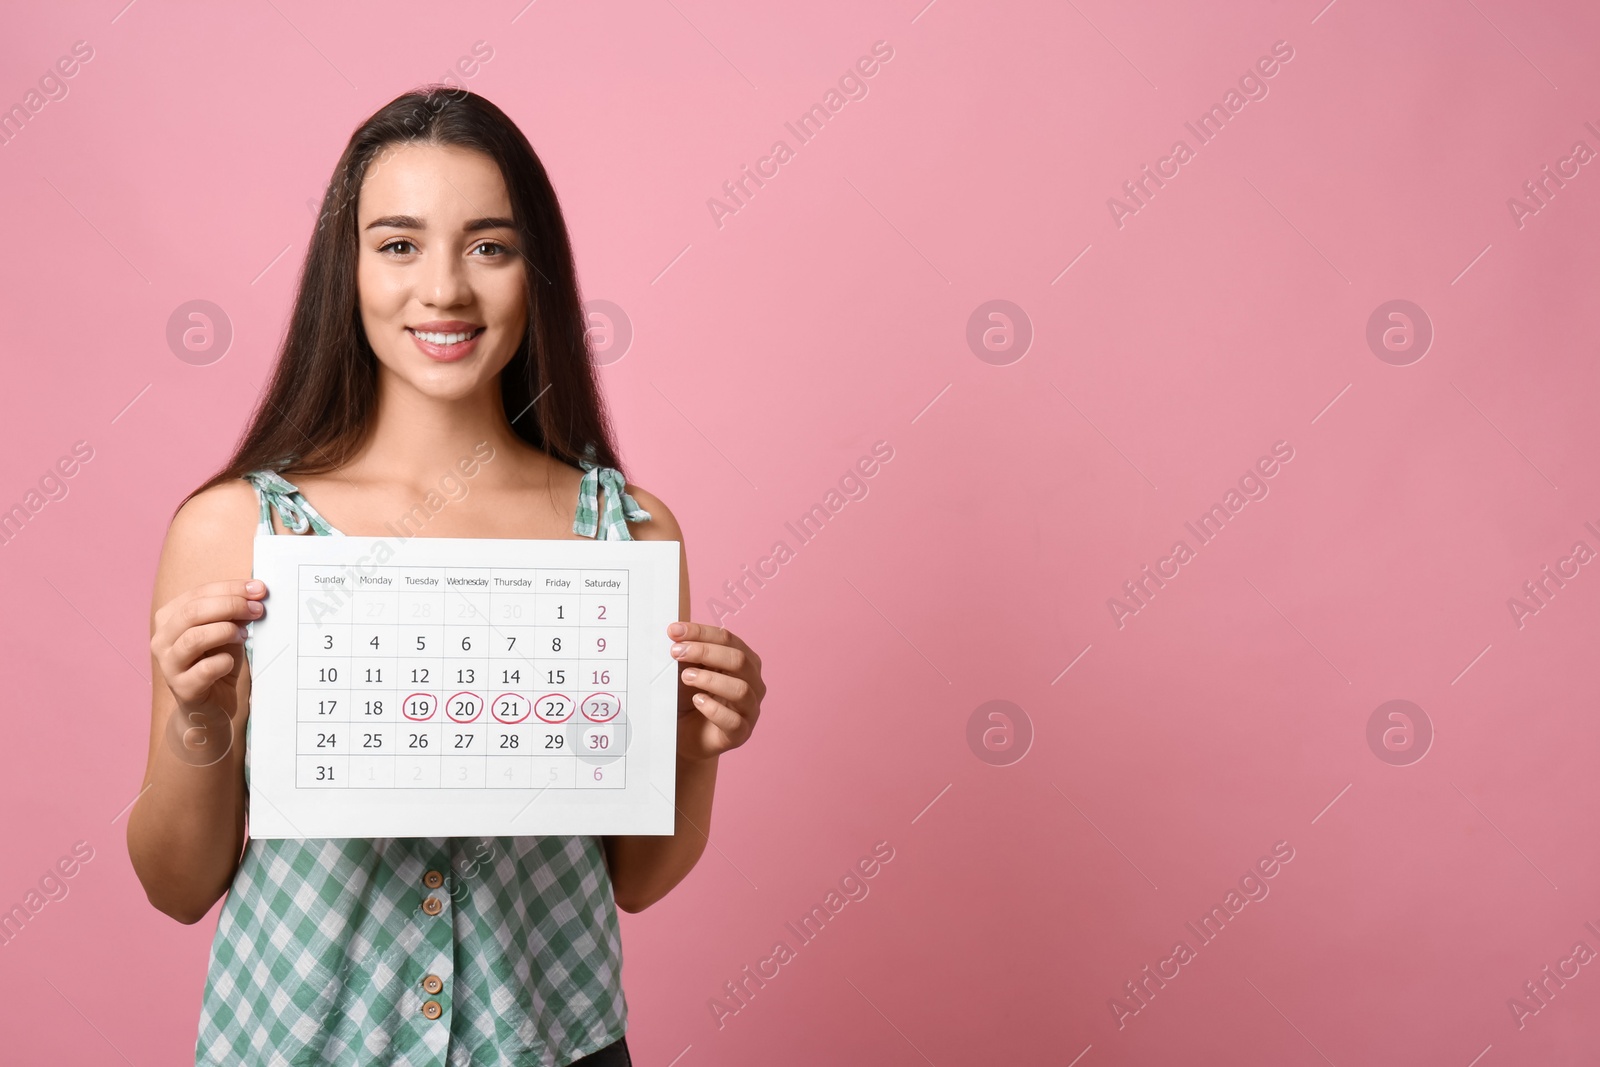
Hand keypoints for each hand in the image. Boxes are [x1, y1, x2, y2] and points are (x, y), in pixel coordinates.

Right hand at [150, 579, 267, 752]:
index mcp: (169, 619)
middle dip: (231, 605)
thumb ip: (235, 613)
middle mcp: (162, 640)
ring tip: (244, 636)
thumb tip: (255, 592)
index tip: (259, 589)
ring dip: (226, 632)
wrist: (212, 707)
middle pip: (193, 612)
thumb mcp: (227, 633)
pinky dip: (224, 662)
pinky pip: (204, 669)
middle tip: (257, 610)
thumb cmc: (218, 663)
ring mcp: (168, 665)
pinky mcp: (182, 688)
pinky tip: (231, 663)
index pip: (198, 593)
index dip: (230, 588)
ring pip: (194, 637)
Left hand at [668, 621, 763, 760]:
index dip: (701, 633)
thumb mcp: (687, 671)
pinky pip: (734, 721)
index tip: (674, 631)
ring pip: (741, 689)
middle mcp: (753, 683)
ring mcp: (750, 709)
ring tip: (686, 677)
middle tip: (677, 653)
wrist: (685, 736)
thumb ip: (687, 653)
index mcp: (744, 661)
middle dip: (705, 652)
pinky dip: (713, 709)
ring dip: (710, 679)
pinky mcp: (741, 733)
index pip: (728, 639)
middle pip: (739, 660)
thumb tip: (676, 632)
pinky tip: (696, 701)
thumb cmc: (689, 699)